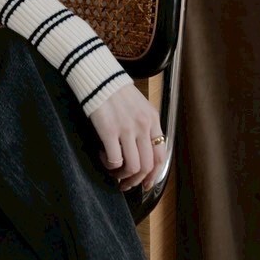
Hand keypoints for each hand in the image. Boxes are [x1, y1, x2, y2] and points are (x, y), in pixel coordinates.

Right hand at [87, 78, 164, 192]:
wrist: (98, 76)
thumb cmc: (115, 90)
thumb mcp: (139, 105)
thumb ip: (144, 125)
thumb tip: (141, 150)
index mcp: (153, 119)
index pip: (161, 155)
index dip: (154, 175)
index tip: (145, 183)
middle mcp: (143, 125)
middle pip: (147, 165)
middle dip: (136, 180)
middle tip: (125, 183)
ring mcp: (127, 128)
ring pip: (132, 166)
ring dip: (122, 175)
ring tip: (113, 171)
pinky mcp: (109, 130)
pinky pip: (114, 159)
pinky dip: (109, 165)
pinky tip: (103, 157)